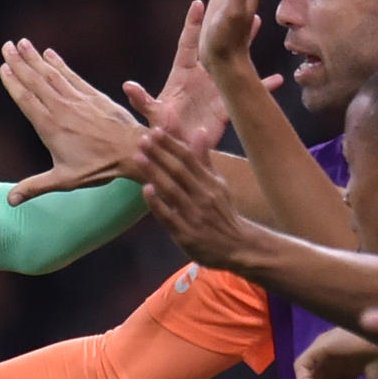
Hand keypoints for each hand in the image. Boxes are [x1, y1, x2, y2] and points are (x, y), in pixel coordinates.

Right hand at [1, 39, 143, 204]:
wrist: (133, 151)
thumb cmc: (98, 168)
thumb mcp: (63, 180)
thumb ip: (34, 187)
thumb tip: (10, 201)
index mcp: (50, 127)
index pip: (26, 99)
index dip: (13, 82)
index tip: (3, 67)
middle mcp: (62, 109)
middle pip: (36, 81)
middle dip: (20, 62)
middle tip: (6, 46)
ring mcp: (78, 100)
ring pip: (52, 74)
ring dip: (36, 58)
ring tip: (23, 43)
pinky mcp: (93, 96)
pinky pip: (72, 76)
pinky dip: (60, 63)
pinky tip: (51, 53)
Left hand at [121, 0, 283, 143]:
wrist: (178, 151)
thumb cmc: (162, 131)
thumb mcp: (154, 115)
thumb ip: (143, 100)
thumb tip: (128, 85)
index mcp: (182, 74)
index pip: (188, 43)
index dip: (193, 24)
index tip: (199, 3)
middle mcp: (202, 77)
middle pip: (216, 45)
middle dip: (225, 25)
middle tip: (236, 3)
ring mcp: (216, 89)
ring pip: (234, 61)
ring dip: (246, 44)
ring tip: (258, 22)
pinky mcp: (227, 105)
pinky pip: (246, 92)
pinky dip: (262, 86)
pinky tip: (278, 80)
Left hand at [133, 125, 250, 267]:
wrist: (238, 247)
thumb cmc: (223, 213)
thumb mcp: (218, 185)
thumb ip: (205, 160)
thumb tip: (200, 131)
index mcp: (211, 183)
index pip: (189, 159)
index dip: (172, 144)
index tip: (156, 131)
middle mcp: (204, 197)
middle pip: (179, 171)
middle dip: (160, 154)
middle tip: (142, 139)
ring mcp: (194, 216)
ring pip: (172, 191)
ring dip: (155, 173)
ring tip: (139, 157)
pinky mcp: (186, 234)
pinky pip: (169, 217)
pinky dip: (157, 203)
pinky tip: (146, 189)